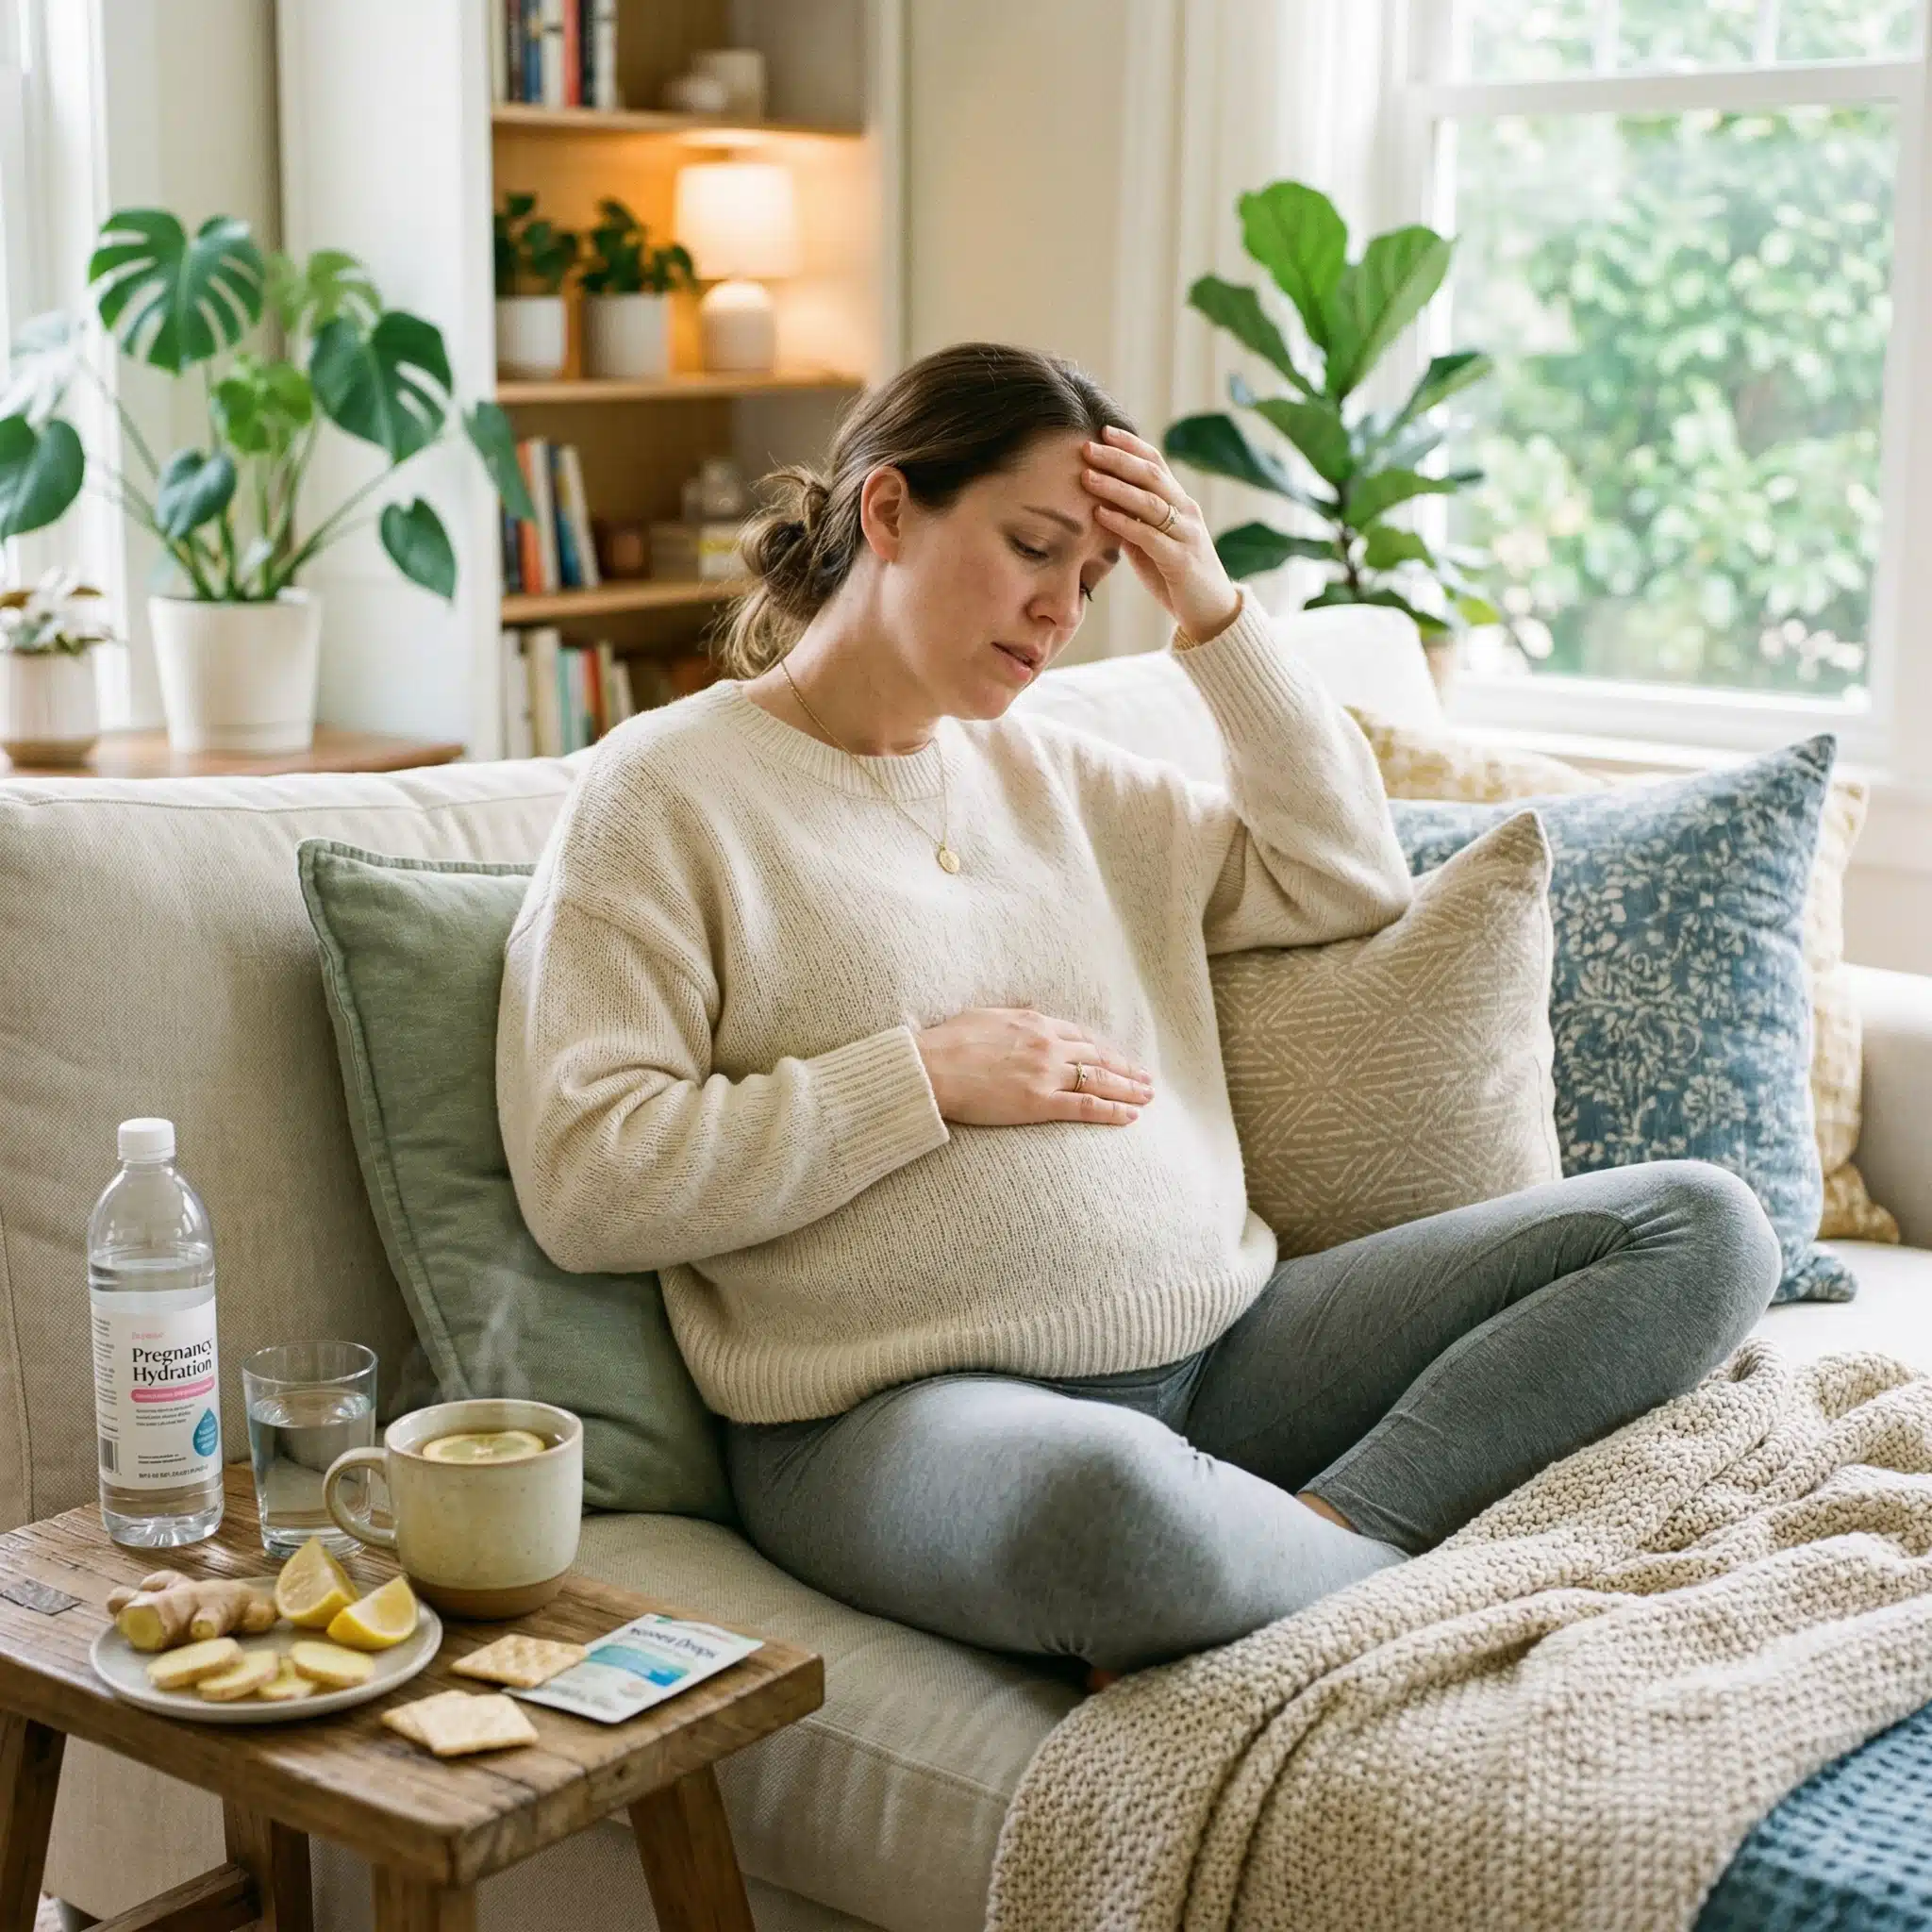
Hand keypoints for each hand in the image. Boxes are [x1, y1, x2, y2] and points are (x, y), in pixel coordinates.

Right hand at [913, 1007, 1154, 1127]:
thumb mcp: (986, 1015)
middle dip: (1125, 1068)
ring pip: (1100, 1080)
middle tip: (1145, 1079)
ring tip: (1148, 1096)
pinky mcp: (1039, 1102)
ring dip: (1128, 1089)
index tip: (1116, 1059)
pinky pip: (1085, 1106)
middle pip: (1098, 1056)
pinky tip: (1130, 1116)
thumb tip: (1024, 1011)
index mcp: (1035, 1022)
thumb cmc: (949, 1042)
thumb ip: (1012, 1015)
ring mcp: (1046, 1074)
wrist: (932, 1067)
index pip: (1081, 1037)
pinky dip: (1112, 1111)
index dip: (1103, 1050)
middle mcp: (1048, 1045)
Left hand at [1079, 425, 1241, 644]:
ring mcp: (1186, 535)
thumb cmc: (1176, 578)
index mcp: (1180, 504)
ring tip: (1087, 476)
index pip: (1156, 463)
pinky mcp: (1181, 560)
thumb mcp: (1151, 546)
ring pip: (1150, 502)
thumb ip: (1133, 525)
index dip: (1131, 446)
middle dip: (1118, 459)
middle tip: (1088, 447)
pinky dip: (1123, 523)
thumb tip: (1102, 507)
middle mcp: (1186, 512)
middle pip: (1151, 475)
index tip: (1103, 431)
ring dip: (1116, 487)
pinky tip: (1100, 514)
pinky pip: (1149, 536)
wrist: (1210, 614)